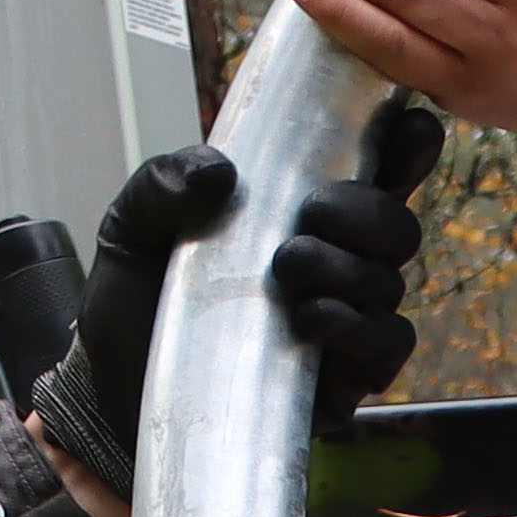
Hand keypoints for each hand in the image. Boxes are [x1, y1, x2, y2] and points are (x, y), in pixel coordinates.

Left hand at [33, 124, 447, 492]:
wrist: (110, 387)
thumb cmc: (135, 300)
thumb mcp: (134, 224)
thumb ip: (166, 182)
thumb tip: (221, 173)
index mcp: (298, 214)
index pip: (377, 170)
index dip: (406, 145)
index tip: (404, 128)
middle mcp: (333, 265)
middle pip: (398, 226)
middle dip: (367, 211)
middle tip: (311, 213)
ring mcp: (341, 324)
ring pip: (391, 283)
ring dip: (348, 267)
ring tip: (285, 267)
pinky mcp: (338, 383)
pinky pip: (385, 346)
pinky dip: (356, 325)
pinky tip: (307, 319)